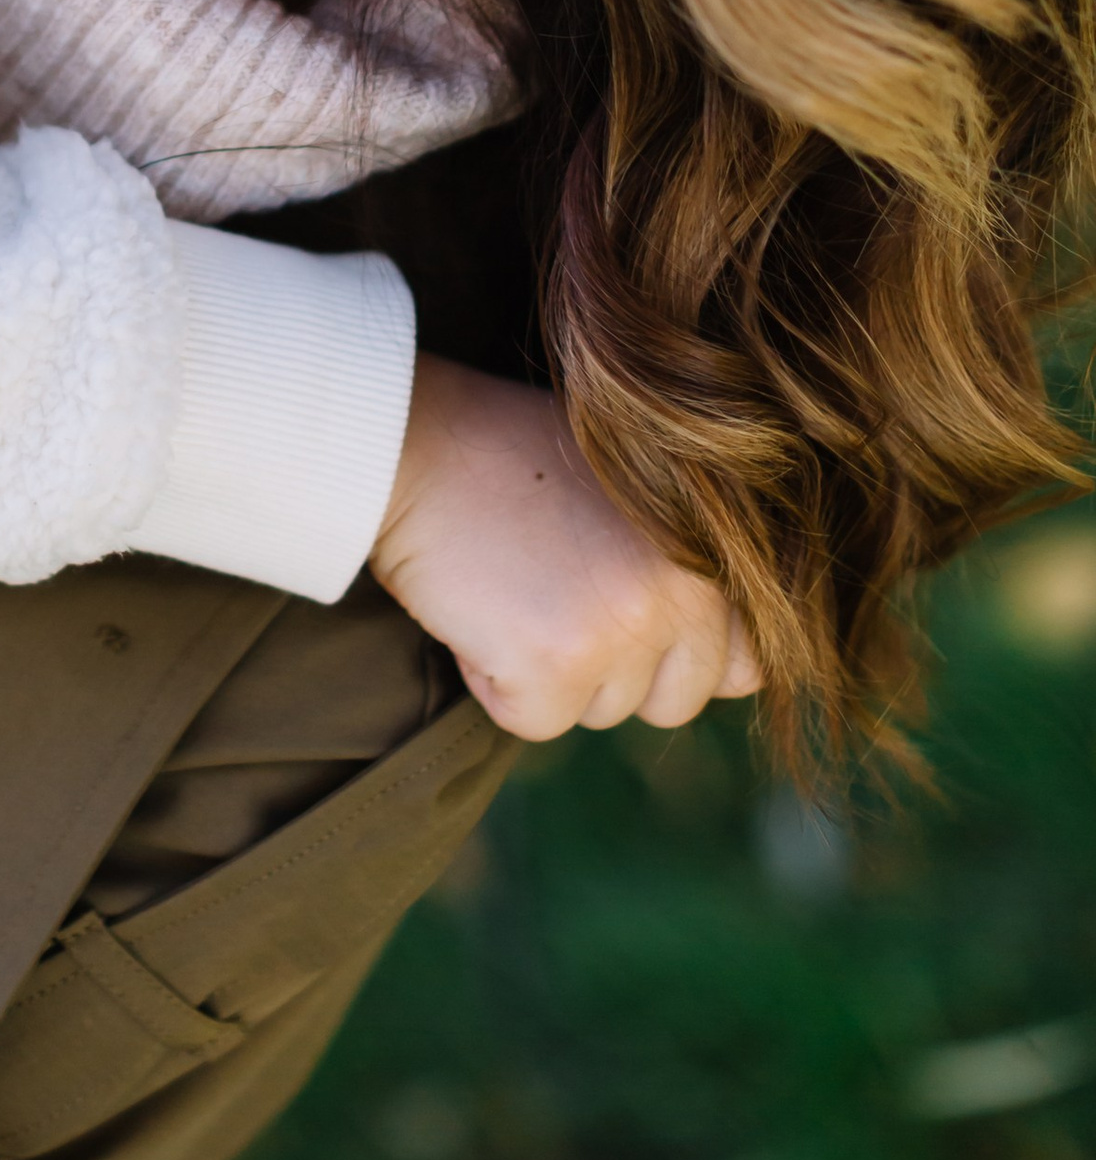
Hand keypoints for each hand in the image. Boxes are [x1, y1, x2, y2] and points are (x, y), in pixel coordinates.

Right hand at [369, 356, 758, 741]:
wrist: (414, 439)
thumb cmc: (510, 452)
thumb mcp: (632, 484)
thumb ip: (685, 559)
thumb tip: (726, 656)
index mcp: (715, 545)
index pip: (746, 662)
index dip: (678, 653)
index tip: (622, 616)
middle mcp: (687, 587)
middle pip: (676, 699)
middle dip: (613, 669)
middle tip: (552, 591)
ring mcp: (626, 628)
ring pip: (603, 711)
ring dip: (553, 672)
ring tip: (512, 584)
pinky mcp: (558, 665)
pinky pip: (536, 720)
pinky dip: (497, 683)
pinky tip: (479, 609)